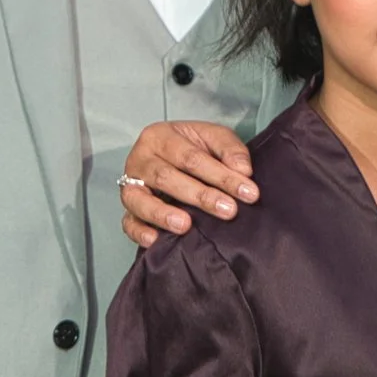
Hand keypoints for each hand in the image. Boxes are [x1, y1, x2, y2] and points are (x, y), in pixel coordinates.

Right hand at [119, 121, 257, 247]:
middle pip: (166, 177)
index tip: (249, 192)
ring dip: (163, 214)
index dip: (221, 175)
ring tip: (186, 225)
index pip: (191, 157)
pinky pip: (127, 222)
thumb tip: (243, 170)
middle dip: (200, 196)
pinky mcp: (127, 210)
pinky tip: (155, 240)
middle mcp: (140, 159)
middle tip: (228, 210)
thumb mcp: (212, 138)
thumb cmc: (191, 147)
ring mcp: (130, 186)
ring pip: (140, 200)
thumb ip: (229, 149)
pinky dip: (139, 232)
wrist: (169, 156)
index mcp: (160, 136)